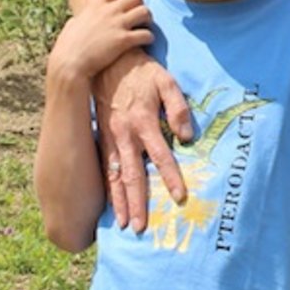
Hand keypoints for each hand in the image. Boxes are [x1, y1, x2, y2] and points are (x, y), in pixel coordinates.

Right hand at [47, 0, 152, 85]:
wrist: (69, 64)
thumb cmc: (67, 48)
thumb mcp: (72, 26)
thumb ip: (80, 19)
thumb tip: (77, 20)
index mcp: (96, 4)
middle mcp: (108, 11)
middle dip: (140, 4)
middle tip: (139, 16)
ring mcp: (117, 24)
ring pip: (145, 11)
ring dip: (148, 19)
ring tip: (144, 27)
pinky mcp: (123, 40)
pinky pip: (146, 34)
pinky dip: (149, 37)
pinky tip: (145, 42)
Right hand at [94, 44, 192, 232]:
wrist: (107, 61)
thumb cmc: (142, 72)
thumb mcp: (166, 81)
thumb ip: (178, 107)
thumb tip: (187, 136)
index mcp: (143, 122)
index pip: (161, 156)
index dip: (170, 177)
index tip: (179, 197)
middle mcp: (124, 135)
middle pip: (132, 175)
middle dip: (137, 203)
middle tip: (140, 227)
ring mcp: (110, 139)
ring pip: (114, 176)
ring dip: (118, 201)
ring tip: (123, 224)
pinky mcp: (102, 138)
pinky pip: (104, 168)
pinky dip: (106, 188)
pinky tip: (109, 205)